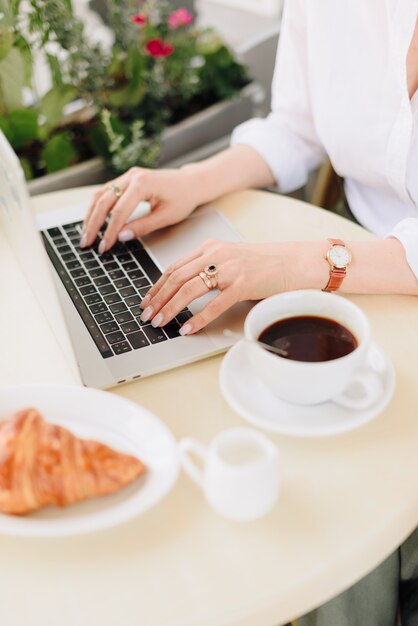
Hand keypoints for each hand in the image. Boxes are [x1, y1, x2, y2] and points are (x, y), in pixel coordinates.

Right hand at [81, 166, 200, 251]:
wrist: (191, 183)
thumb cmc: (183, 198)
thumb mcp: (166, 217)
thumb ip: (142, 227)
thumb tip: (121, 237)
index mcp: (143, 183)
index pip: (119, 211)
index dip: (109, 231)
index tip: (103, 247)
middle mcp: (132, 176)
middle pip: (104, 201)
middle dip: (92, 224)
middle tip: (86, 243)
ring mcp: (128, 176)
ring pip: (101, 195)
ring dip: (91, 215)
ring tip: (86, 234)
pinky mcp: (127, 179)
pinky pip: (106, 192)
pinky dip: (98, 207)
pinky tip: (93, 221)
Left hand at [138, 239, 300, 334]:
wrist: (296, 261)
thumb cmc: (266, 264)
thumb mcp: (231, 259)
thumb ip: (209, 268)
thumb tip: (185, 290)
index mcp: (210, 247)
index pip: (174, 267)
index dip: (156, 286)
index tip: (147, 301)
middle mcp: (216, 255)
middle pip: (176, 278)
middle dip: (157, 299)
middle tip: (146, 315)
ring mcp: (229, 269)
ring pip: (189, 290)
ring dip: (170, 308)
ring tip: (159, 323)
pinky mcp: (243, 284)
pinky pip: (214, 305)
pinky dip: (197, 318)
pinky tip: (186, 328)